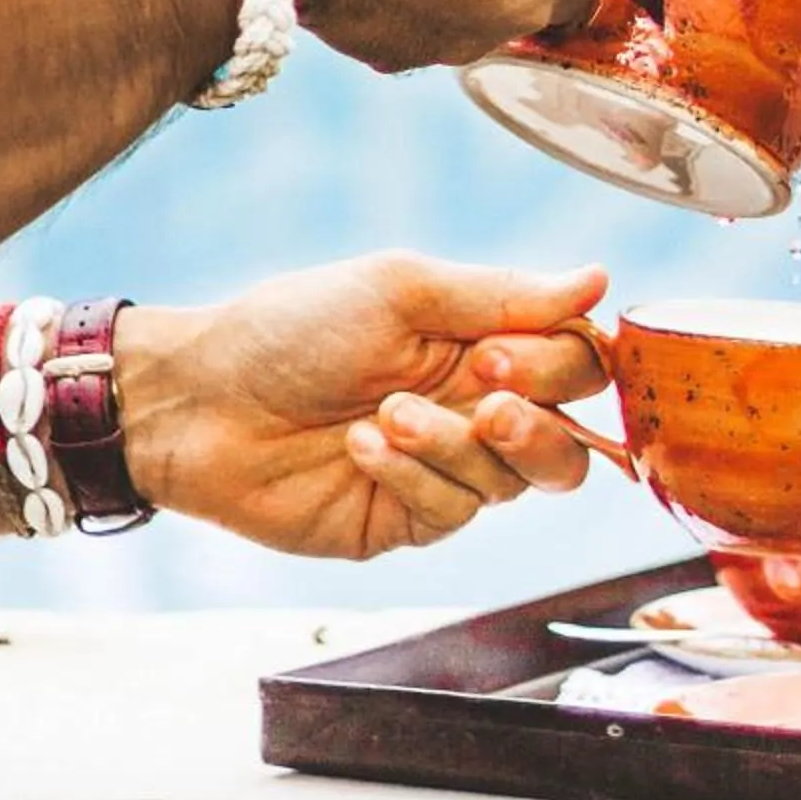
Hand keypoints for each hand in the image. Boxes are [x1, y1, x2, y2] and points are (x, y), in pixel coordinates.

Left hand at [113, 254, 607, 558]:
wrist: (202, 401)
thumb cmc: (293, 326)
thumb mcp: (399, 288)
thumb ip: (501, 294)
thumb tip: (598, 279)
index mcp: (482, 340)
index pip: (576, 363)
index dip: (561, 366)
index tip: (503, 352)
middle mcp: (476, 408)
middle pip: (569, 441)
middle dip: (536, 421)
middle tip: (481, 394)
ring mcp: (445, 469)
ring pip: (516, 481)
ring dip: (456, 444)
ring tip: (388, 414)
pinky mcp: (408, 520)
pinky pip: (454, 512)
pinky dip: (414, 474)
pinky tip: (360, 446)